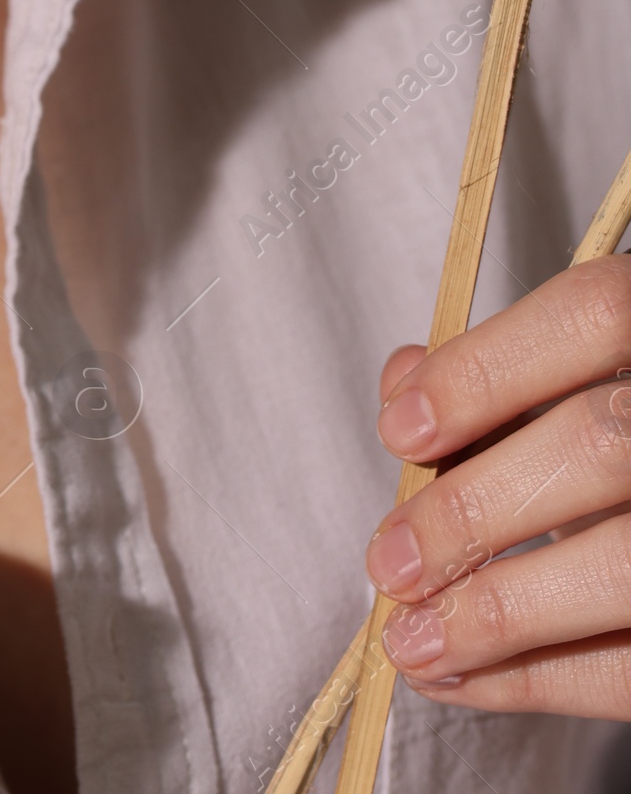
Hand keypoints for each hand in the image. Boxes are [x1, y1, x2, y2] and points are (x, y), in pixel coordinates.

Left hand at [366, 255, 630, 715]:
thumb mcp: (583, 381)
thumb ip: (500, 375)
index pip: (593, 316)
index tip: (398, 430)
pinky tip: (460, 676)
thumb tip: (404, 384)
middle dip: (475, 509)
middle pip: (600, 446)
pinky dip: (537, 680)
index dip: (486, 370)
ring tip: (408, 639)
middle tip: (388, 561)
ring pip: (624, 567)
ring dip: (499, 612)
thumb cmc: (620, 433)